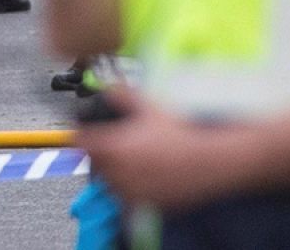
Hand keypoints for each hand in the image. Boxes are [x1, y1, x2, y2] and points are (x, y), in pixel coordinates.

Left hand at [73, 89, 253, 211]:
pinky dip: (127, 187)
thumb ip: (124, 95)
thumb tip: (109, 86)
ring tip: (130, 159)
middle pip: (93, 163)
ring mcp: (128, 190)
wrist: (206, 161)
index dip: (83, 135)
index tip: (89, 132)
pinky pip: (124, 197)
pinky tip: (142, 175)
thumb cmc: (180, 135)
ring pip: (107, 181)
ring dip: (111, 171)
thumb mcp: (150, 108)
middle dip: (99, 153)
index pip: (82, 143)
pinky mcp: (142, 203)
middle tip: (111, 144)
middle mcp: (117, 171)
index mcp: (114, 148)